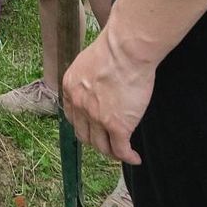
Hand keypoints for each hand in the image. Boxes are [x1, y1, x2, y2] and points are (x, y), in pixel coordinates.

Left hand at [62, 25, 153, 165]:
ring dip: (111, 152)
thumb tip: (97, 83)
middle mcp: (80, 106)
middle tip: (107, 143)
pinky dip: (128, 157)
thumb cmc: (113, 48)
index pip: (72, 117)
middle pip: (85, 135)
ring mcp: (97, 118)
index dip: (83, 126)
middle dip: (96, 141)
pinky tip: (134, 158)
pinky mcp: (117, 126)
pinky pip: (121, 149)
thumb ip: (88, 77)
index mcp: (71, 88)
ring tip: (121, 152)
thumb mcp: (88, 61)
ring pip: (102, 146)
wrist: (125, 50)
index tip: (92, 130)